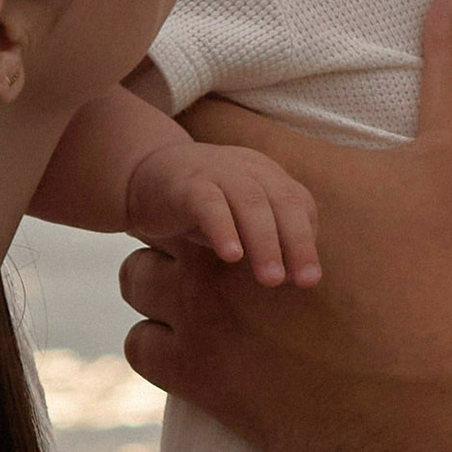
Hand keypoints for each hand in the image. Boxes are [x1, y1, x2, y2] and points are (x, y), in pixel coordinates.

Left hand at [124, 0, 451, 451]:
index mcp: (275, 176)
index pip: (194, 116)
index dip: (199, 114)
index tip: (215, 124)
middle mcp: (219, 239)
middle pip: (156, 197)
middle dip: (185, 201)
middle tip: (231, 217)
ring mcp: (203, 313)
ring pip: (140, 271)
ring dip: (169, 270)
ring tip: (220, 277)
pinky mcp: (203, 381)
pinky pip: (140, 346)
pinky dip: (165, 339)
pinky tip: (211, 337)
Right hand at [124, 136, 321, 288]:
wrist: (142, 174)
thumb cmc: (200, 205)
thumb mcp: (238, 219)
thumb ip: (264, 239)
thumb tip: (291, 279)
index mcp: (267, 175)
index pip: (299, 203)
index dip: (307, 239)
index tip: (309, 277)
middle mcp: (248, 169)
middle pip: (283, 201)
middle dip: (297, 243)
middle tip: (304, 282)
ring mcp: (217, 172)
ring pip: (250, 203)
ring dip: (265, 242)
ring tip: (271, 279)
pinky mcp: (186, 184)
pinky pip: (209, 204)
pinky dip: (223, 229)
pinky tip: (231, 257)